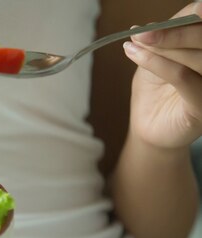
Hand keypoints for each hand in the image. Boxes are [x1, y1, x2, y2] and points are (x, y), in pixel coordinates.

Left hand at [123, 2, 201, 149]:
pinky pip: (183, 77)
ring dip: (164, 46)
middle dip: (173, 31)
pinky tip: (136, 55)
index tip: (154, 21)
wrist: (149, 128)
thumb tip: (149, 26)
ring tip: (136, 43)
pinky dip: (158, 64)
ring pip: (197, 56)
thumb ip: (160, 39)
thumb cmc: (156, 91)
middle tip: (141, 32)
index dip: (189, 15)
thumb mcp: (157, 58)